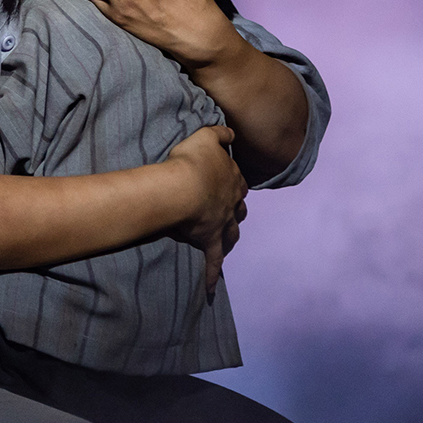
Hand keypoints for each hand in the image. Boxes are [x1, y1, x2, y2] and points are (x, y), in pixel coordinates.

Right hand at [163, 124, 245, 287]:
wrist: (182, 189)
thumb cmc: (191, 162)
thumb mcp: (205, 137)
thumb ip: (220, 132)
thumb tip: (231, 132)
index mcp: (232, 179)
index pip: (237, 181)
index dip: (232, 181)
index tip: (227, 181)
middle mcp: (232, 204)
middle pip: (239, 209)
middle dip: (237, 210)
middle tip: (232, 211)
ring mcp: (222, 225)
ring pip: (232, 233)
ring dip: (231, 237)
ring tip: (229, 241)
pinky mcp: (209, 242)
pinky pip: (213, 262)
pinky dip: (212, 276)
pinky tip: (211, 289)